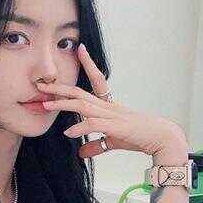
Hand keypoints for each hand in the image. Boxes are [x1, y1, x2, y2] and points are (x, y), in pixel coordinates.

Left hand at [37, 43, 185, 159]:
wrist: (162, 138)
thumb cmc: (141, 137)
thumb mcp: (114, 142)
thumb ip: (96, 145)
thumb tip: (81, 153)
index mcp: (109, 105)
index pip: (97, 79)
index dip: (88, 64)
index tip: (79, 49)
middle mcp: (109, 106)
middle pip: (80, 92)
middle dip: (60, 88)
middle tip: (40, 84)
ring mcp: (112, 115)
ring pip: (83, 105)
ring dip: (63, 104)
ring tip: (46, 104)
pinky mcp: (115, 127)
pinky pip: (94, 125)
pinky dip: (80, 128)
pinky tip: (68, 133)